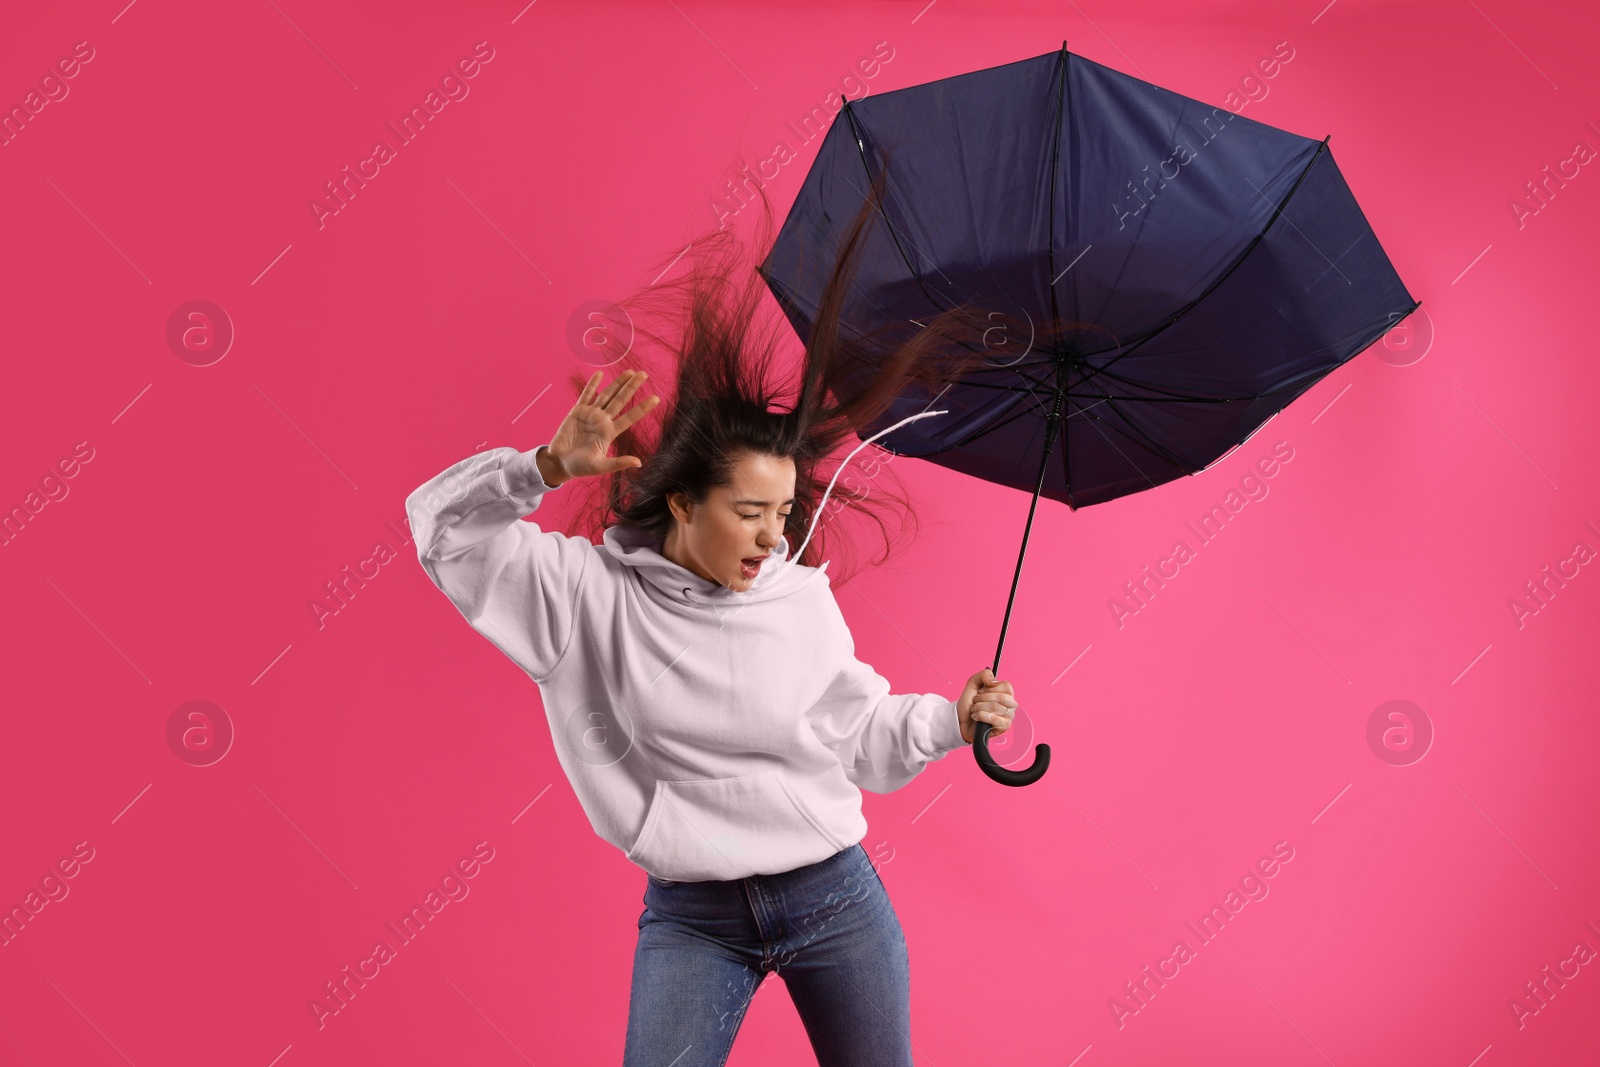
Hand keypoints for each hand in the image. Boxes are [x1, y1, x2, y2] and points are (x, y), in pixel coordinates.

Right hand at [541, 370, 660, 484]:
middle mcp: (603, 421)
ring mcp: (590, 415)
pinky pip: (586, 395)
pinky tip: (600, 374)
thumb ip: (618, 463)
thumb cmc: (580, 467)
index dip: (643, 408)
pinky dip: (592, 384)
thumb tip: (639, 463)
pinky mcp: (577, 412)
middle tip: (644, 374)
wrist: (559, 462)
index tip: (656, 398)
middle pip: (621, 400)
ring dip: (617, 383)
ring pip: (607, 395)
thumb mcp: (600, 467)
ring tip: (630, 372)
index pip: (630, 417)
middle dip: (632, 387)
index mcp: (610, 432)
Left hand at [956, 668, 1016, 744]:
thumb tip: (994, 681)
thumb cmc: (969, 703)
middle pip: (1002, 697)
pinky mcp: (1004, 727)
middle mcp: (1010, 704)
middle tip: (976, 701)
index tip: (980, 691)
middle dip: (983, 698)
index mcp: (1006, 693)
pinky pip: (993, 718)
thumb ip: (983, 675)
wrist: (961, 720)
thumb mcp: (973, 684)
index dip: (990, 688)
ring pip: (995, 707)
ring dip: (979, 707)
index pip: (1006, 686)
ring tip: (974, 709)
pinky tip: (976, 717)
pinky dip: (980, 716)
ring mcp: (1009, 716)